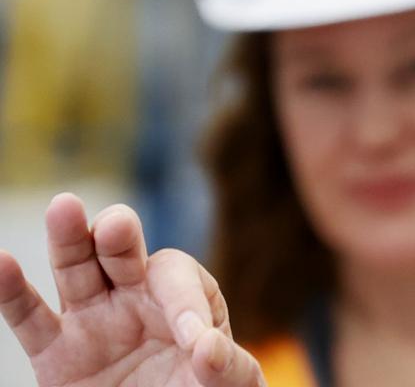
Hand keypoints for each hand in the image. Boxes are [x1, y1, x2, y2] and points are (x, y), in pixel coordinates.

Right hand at [0, 193, 264, 385]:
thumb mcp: (231, 386)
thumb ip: (226, 367)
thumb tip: (207, 348)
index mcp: (186, 298)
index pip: (178, 279)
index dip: (186, 303)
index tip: (198, 343)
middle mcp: (136, 297)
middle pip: (122, 251)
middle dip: (119, 234)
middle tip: (117, 228)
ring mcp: (94, 320)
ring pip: (76, 269)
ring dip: (68, 239)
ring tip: (63, 207)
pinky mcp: (57, 353)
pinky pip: (29, 317)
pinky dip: (11, 291)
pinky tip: (2, 262)